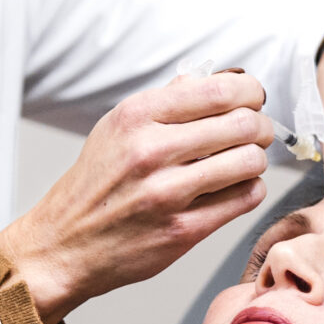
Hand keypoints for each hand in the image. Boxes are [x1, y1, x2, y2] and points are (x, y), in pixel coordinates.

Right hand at [0, 72, 276, 323]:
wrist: (62, 246)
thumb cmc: (92, 187)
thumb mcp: (115, 130)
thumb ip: (165, 102)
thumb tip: (211, 78)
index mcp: (135, 116)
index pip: (218, 90)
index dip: (250, 92)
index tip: (253, 99)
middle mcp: (150, 151)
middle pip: (242, 124)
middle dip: (260, 126)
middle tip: (258, 132)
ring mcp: (167, 193)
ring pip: (249, 161)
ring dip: (256, 159)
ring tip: (245, 162)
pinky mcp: (182, 231)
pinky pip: (244, 198)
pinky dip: (250, 189)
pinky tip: (235, 188)